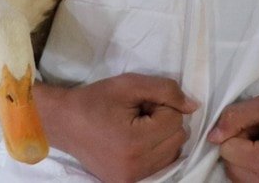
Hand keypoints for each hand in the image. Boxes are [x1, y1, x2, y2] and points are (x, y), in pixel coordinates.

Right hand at [35, 73, 198, 182]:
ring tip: (137, 127)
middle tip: (139, 113)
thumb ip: (165, 90)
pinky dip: (156, 150)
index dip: (161, 104)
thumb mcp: (129, 85)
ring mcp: (132, 178)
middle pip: (178, 137)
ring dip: (162, 136)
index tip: (140, 102)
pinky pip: (161, 165)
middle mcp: (136, 166)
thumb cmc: (95, 100)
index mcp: (135, 142)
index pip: (175, 119)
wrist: (64, 123)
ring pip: (173, 152)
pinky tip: (137, 141)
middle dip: (164, 120)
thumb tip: (194, 106)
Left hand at [207, 95, 258, 181]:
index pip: (226, 149)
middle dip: (238, 145)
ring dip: (242, 157)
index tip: (256, 126)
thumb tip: (212, 136)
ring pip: (234, 174)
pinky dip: (249, 168)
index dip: (236, 132)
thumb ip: (236, 116)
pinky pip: (245, 181)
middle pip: (228, 164)